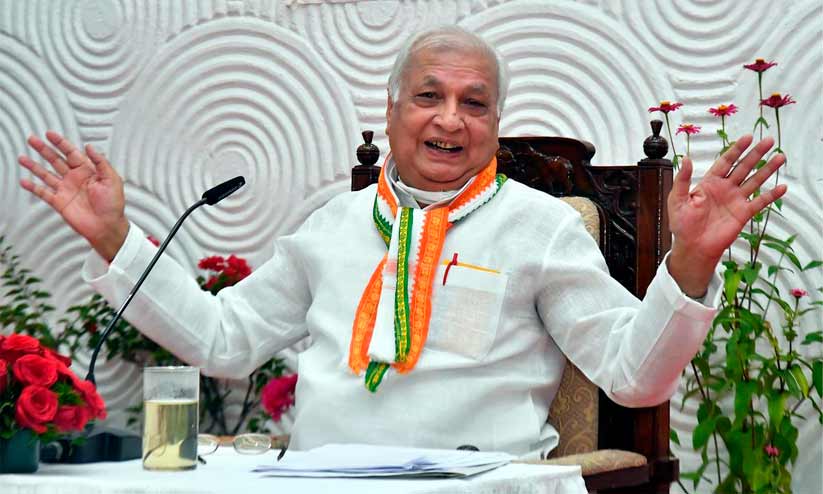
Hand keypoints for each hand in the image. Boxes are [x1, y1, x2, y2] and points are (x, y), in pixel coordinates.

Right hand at [18, 131, 128, 260]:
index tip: (50, 134)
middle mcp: (75, 178)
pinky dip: (33, 187)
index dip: (61, 143)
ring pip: (46, 174)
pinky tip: (24, 181)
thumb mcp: (112, 180)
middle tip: (32, 139)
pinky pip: (43, 192)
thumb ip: (101, 162)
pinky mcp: (59, 202)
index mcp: (88, 171)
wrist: (107, 227)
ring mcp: (66, 190)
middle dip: (44, 149)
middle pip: (56, 160)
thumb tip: (90, 146)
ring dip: (34, 166)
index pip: (72, 153)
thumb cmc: (113, 205)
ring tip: (22, 158)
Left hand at [666, 135, 786, 297]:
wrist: (693, 246)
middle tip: (769, 141)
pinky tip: (782, 187)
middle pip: (743, 167)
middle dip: (756, 154)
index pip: (725, 162)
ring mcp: (735, 200)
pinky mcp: (743, 214)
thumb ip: (682, 179)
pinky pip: (759, 202)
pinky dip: (771, 195)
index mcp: (709, 183)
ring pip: (754, 181)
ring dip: (767, 169)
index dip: (736, 150)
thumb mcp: (677, 199)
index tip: (747, 137)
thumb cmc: (682, 224)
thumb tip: (685, 159)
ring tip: (780, 157)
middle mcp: (725, 188)